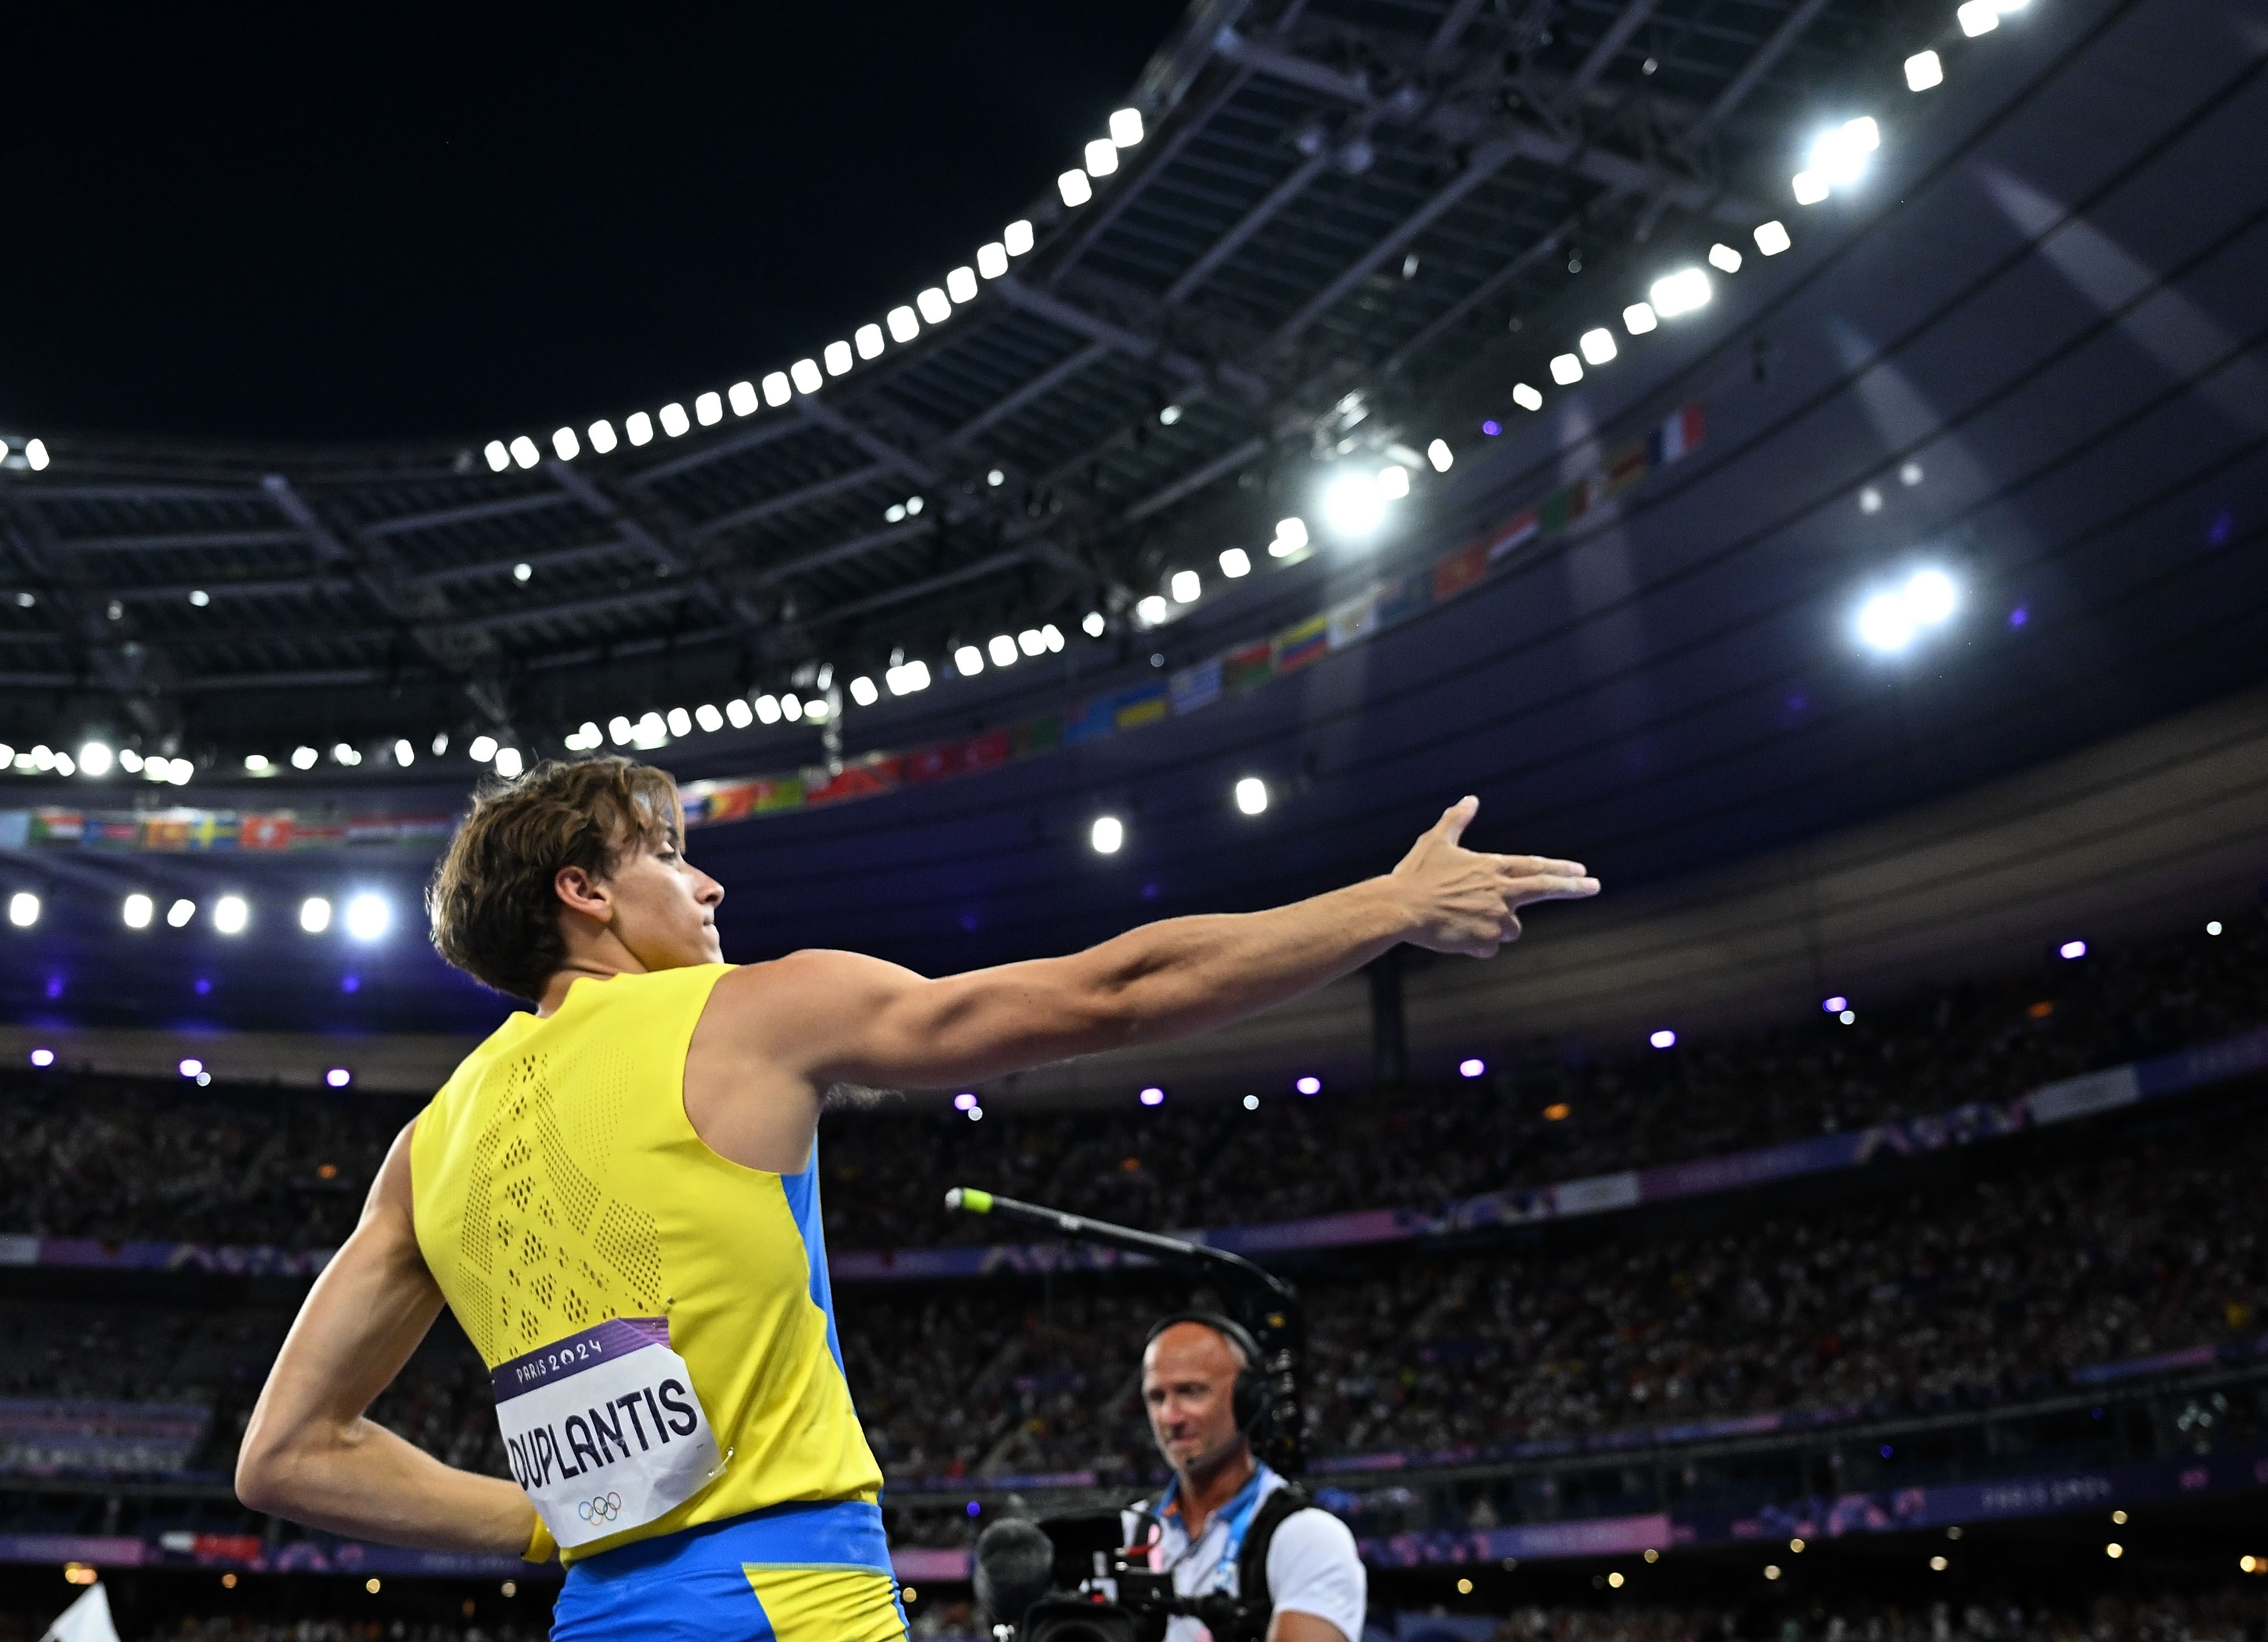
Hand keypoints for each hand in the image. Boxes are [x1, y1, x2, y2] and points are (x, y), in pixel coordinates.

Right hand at [1388, 797, 1597, 957]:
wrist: (1402, 907)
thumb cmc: (1416, 874)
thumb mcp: (1436, 841)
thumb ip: (1457, 820)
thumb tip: (1470, 798)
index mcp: (1493, 867)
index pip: (1536, 865)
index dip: (1560, 868)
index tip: (1582, 871)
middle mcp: (1501, 890)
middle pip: (1546, 888)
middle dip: (1574, 887)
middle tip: (1595, 886)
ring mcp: (1496, 917)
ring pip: (1511, 928)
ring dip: (1496, 926)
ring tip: (1463, 918)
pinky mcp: (1486, 940)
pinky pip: (1490, 948)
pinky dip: (1477, 945)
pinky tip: (1456, 935)